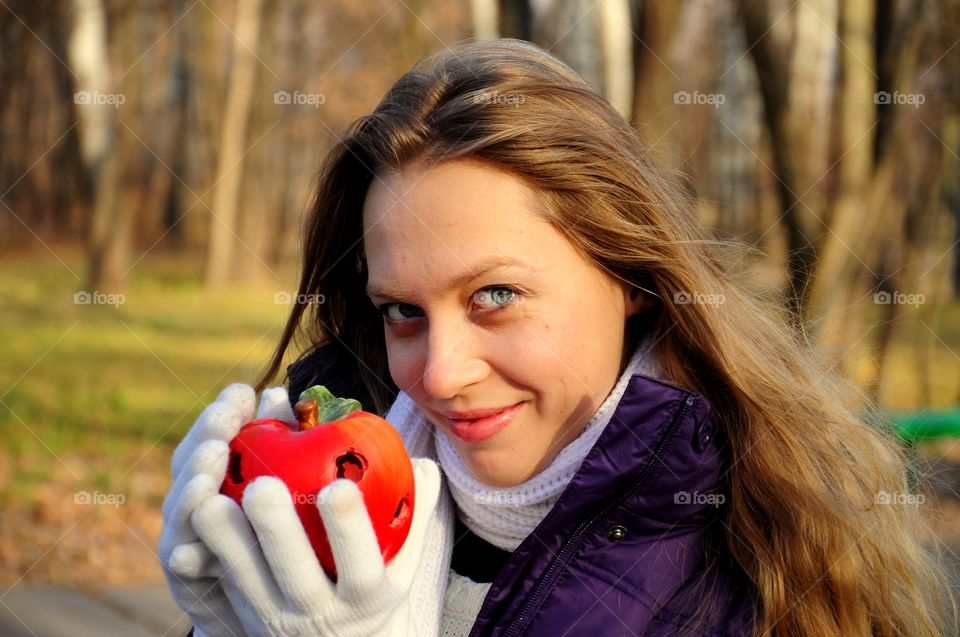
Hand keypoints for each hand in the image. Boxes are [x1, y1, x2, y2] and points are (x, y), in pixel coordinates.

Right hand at [158, 383, 294, 635]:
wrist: (279, 605)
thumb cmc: (295, 537)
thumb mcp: (295, 489)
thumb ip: (288, 446)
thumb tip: (289, 397)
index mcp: (222, 473)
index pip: (217, 435)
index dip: (226, 412)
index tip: (244, 392)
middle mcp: (198, 502)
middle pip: (192, 464)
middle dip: (206, 437)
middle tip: (226, 418)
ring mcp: (187, 539)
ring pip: (183, 512)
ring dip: (194, 488)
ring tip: (211, 466)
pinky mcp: (190, 583)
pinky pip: (186, 568)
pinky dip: (187, 556)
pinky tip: (191, 549)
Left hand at [191, 458, 444, 636]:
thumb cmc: (374, 585)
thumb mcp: (403, 562)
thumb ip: (414, 511)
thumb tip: (424, 463)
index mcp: (365, 598)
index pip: (361, 568)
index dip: (350, 530)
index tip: (339, 487)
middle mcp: (319, 616)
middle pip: (296, 577)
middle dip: (278, 532)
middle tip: (263, 485)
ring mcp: (275, 620)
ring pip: (246, 582)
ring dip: (227, 541)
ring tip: (210, 497)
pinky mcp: (241, 617)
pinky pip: (219, 586)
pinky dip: (204, 554)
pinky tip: (192, 515)